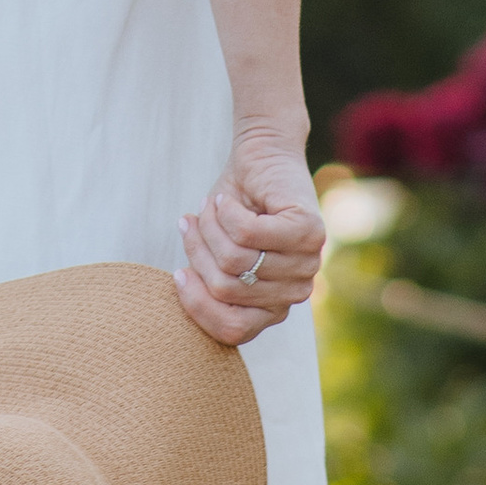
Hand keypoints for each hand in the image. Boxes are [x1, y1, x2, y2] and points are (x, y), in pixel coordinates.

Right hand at [177, 124, 323, 348]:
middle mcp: (295, 292)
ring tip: (209, 208)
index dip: (196, 304)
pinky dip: (224, 213)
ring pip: (233, 260)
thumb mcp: (215, 249)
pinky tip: (225, 200)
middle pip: (225, 289)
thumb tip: (185, 287)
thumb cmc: (234, 205)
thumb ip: (211, 279)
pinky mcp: (307, 231)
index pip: (231, 330)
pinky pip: (246, 233)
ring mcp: (306, 263)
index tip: (178, 273)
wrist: (262, 154)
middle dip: (198, 253)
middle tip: (192, 223)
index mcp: (273, 306)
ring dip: (209, 228)